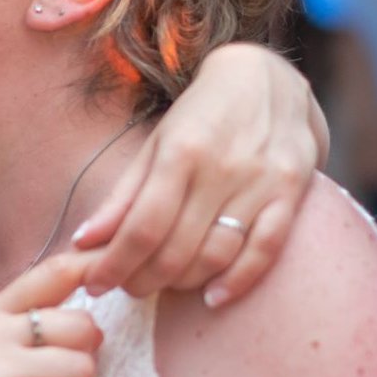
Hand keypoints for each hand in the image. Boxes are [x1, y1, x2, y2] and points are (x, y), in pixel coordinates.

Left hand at [70, 42, 318, 305]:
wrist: (269, 79)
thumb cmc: (202, 115)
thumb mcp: (156, 144)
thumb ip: (124, 195)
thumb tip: (84, 241)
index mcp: (181, 151)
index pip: (143, 227)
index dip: (115, 264)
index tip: (95, 284)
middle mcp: (222, 168)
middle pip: (177, 248)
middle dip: (144, 279)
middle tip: (128, 288)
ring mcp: (261, 182)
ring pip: (218, 254)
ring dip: (184, 283)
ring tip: (163, 285)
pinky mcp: (291, 192)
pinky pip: (266, 249)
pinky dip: (238, 280)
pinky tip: (213, 297)